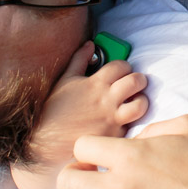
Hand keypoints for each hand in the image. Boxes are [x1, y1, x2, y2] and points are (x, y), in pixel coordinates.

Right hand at [10, 41, 147, 188]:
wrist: (45, 144)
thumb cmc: (53, 111)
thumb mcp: (64, 81)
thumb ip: (79, 60)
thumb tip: (90, 44)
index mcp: (95, 84)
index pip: (121, 66)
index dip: (124, 66)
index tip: (122, 72)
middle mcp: (107, 100)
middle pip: (136, 81)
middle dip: (139, 80)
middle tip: (135, 84)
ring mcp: (112, 120)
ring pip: (141, 105)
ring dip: (141, 101)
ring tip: (134, 102)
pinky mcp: (114, 137)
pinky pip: (131, 127)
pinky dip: (131, 123)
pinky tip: (123, 123)